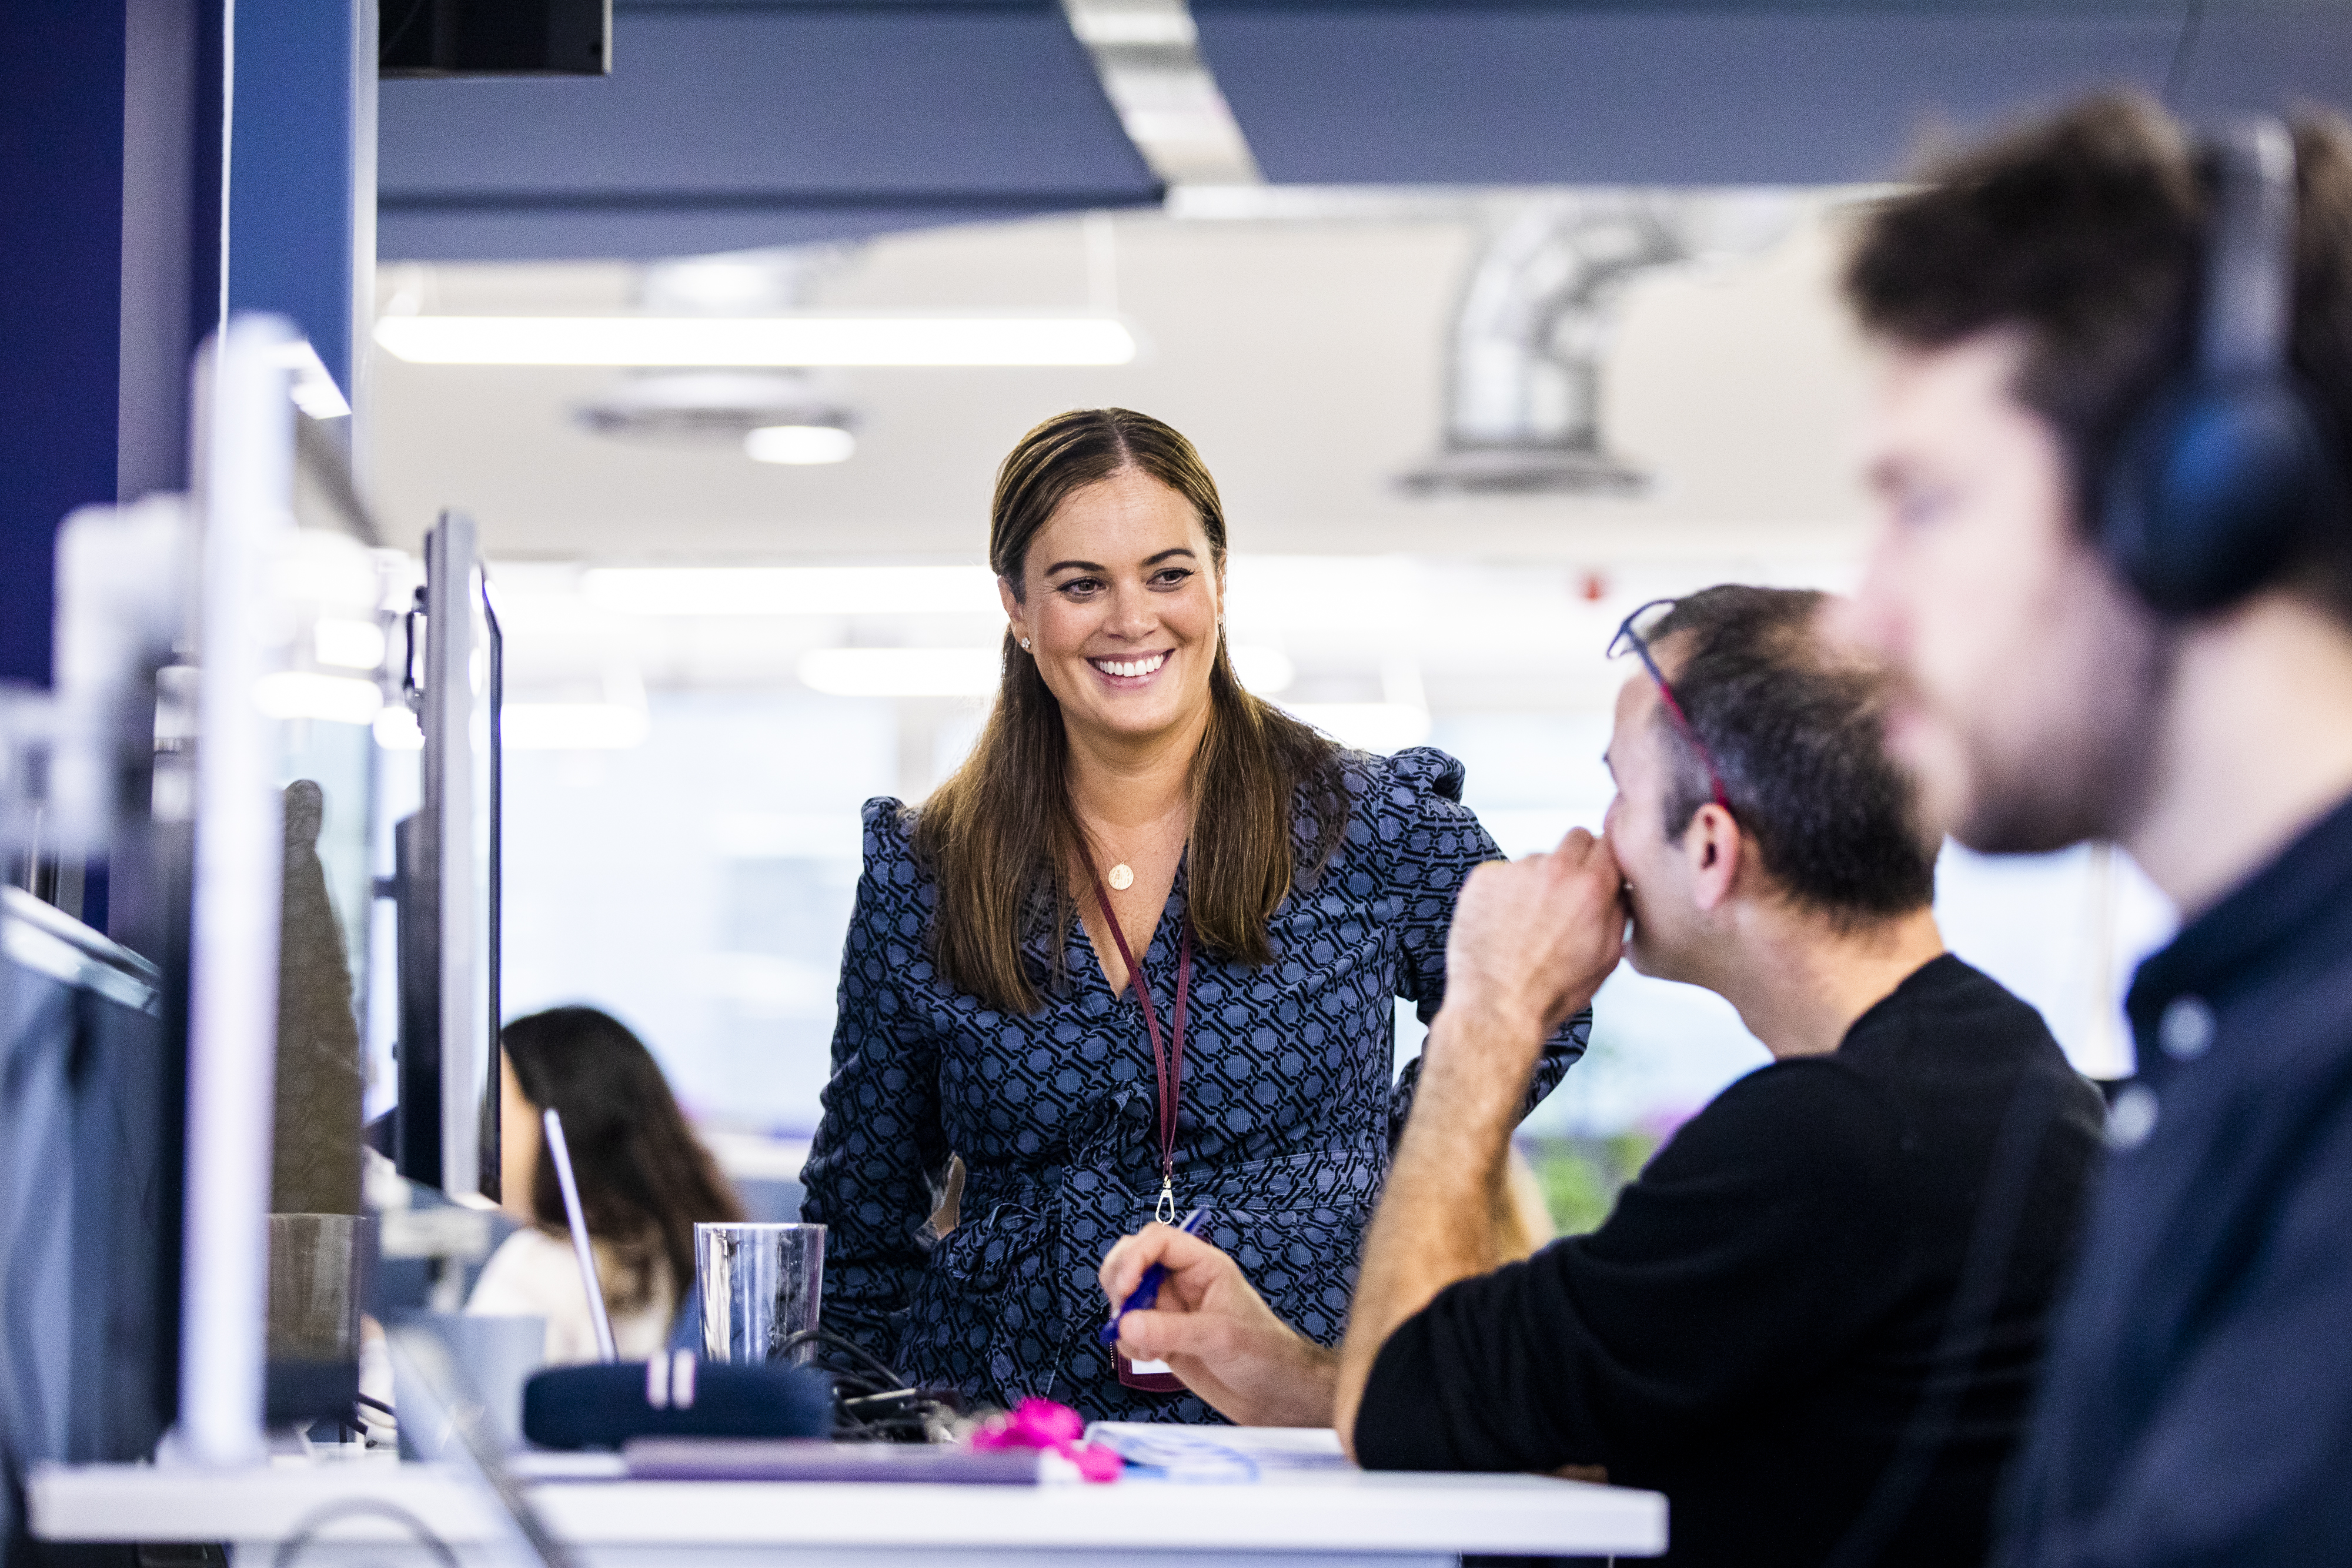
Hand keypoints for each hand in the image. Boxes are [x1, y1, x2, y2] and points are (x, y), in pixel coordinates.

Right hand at [1097, 1223, 1337, 1427]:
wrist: (1276, 1396)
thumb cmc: (1267, 1356)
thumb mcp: (1221, 1338)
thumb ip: (1172, 1330)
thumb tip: (1126, 1325)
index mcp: (1203, 1266)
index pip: (1157, 1241)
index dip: (1134, 1257)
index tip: (1124, 1289)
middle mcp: (1183, 1282)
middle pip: (1132, 1260)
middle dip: (1119, 1284)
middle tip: (1121, 1314)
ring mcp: (1171, 1310)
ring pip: (1125, 1295)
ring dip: (1120, 1316)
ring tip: (1141, 1344)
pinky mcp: (1163, 1337)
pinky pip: (1129, 1329)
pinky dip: (1127, 1342)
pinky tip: (1150, 1358)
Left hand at [1442, 828, 1625, 1047]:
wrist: (1496, 1007)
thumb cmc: (1550, 992)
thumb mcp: (1607, 958)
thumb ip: (1619, 912)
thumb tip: (1621, 889)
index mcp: (1590, 888)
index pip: (1610, 841)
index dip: (1607, 859)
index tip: (1603, 868)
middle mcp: (1553, 871)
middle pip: (1576, 838)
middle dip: (1578, 860)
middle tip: (1568, 893)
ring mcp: (1515, 871)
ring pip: (1537, 859)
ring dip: (1538, 880)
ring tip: (1529, 922)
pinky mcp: (1484, 878)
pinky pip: (1503, 873)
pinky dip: (1505, 891)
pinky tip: (1505, 922)